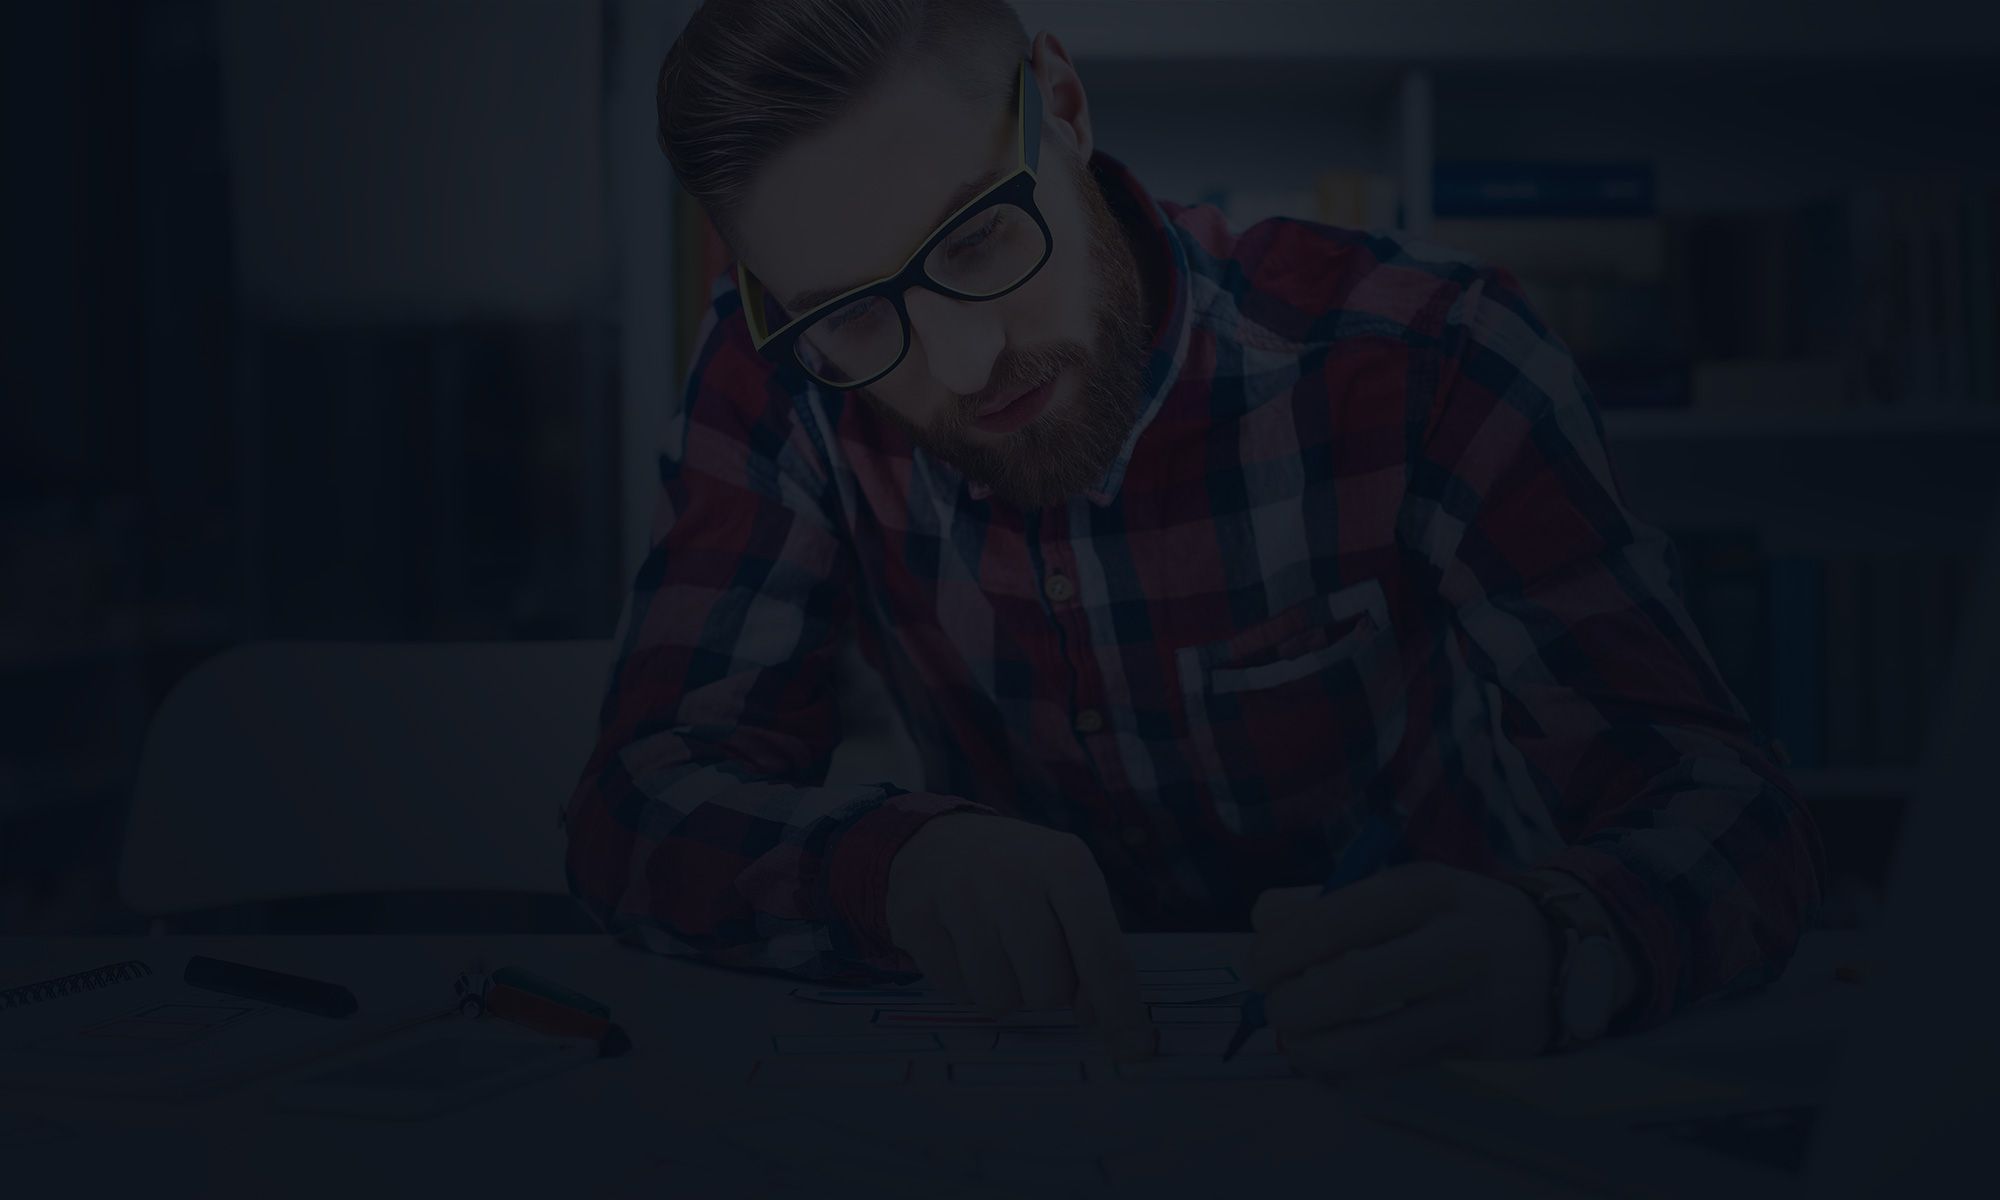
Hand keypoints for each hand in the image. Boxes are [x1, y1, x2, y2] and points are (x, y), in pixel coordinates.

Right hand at [887, 813, 1153, 1059]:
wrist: (940, 838)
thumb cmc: (1021, 875)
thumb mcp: (1069, 891)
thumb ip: (1093, 951)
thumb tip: (1096, 1018)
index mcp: (1066, 863)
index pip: (1103, 954)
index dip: (1120, 1009)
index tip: (1135, 1049)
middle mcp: (1012, 874)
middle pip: (1048, 990)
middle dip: (1045, 988)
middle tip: (1030, 953)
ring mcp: (957, 893)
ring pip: (999, 999)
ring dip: (1003, 987)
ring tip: (994, 945)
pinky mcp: (913, 915)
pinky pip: (954, 992)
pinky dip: (962, 980)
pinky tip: (959, 941)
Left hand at [1246, 862, 1553, 1078]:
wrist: (1557, 953)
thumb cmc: (1455, 917)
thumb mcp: (1404, 890)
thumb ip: (1329, 903)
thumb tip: (1263, 920)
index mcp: (1426, 889)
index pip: (1340, 917)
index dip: (1284, 947)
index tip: (1259, 966)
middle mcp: (1453, 943)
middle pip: (1353, 984)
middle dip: (1294, 1003)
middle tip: (1274, 1007)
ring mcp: (1470, 1002)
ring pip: (1375, 1041)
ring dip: (1316, 1049)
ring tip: (1296, 1041)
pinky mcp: (1476, 1048)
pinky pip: (1396, 1066)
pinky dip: (1349, 1068)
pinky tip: (1330, 1059)